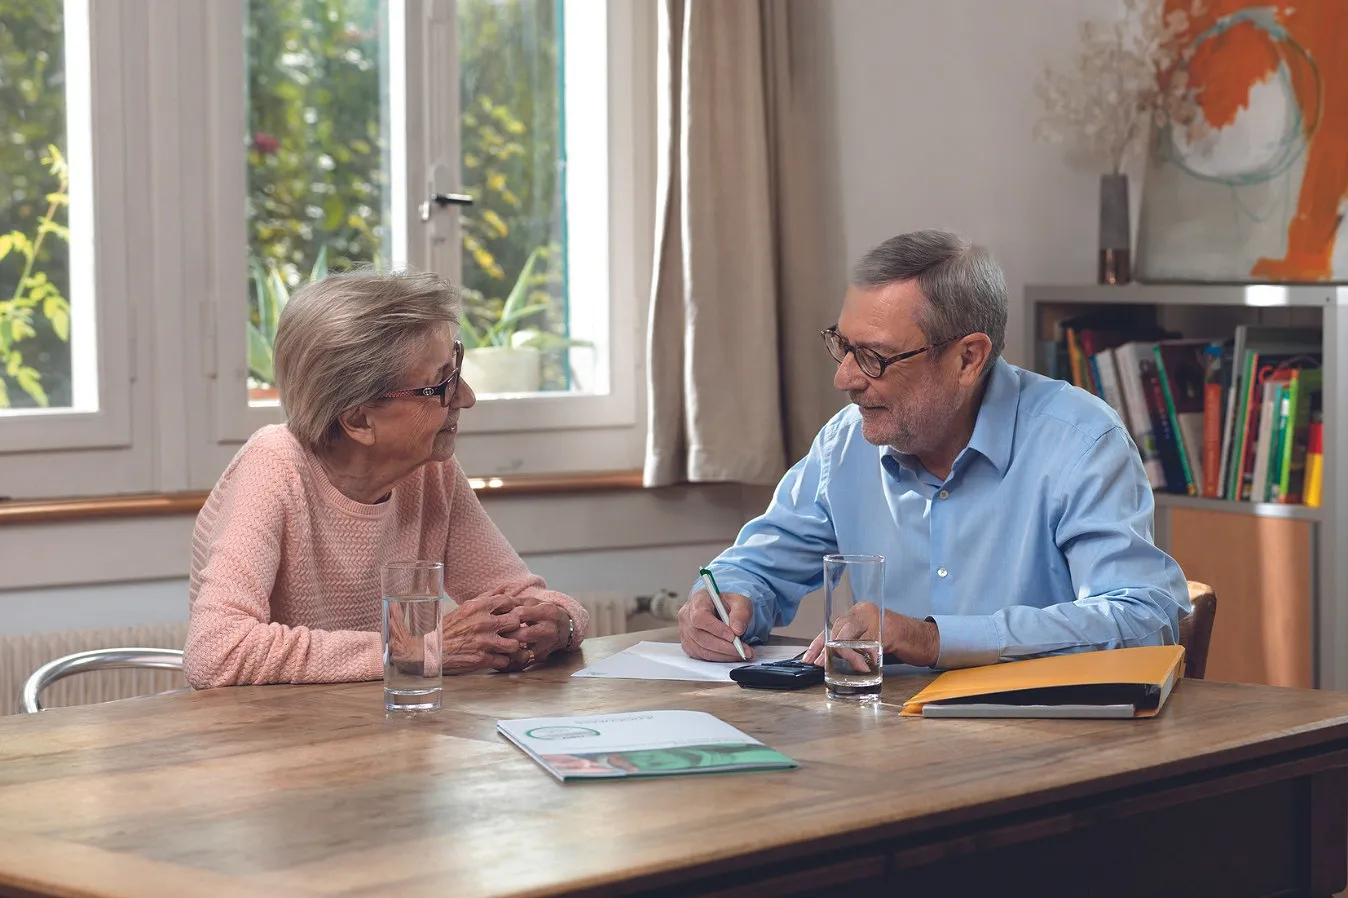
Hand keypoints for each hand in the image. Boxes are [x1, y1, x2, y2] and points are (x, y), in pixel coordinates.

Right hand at [441, 594, 525, 672]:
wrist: (431, 650)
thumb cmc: (448, 628)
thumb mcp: (465, 608)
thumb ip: (487, 597)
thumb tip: (505, 588)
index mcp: (477, 607)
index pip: (507, 601)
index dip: (513, 607)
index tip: (511, 613)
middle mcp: (482, 623)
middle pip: (515, 621)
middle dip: (515, 627)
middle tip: (512, 631)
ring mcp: (483, 642)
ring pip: (514, 644)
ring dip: (512, 646)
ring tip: (507, 647)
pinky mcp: (481, 660)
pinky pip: (505, 661)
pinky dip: (503, 660)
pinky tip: (498, 658)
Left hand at [500, 599, 571, 670]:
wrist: (564, 627)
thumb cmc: (543, 613)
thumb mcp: (533, 602)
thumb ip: (515, 601)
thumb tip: (495, 603)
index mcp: (547, 612)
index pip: (521, 613)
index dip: (505, 615)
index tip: (494, 617)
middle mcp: (549, 629)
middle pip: (523, 634)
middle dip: (505, 634)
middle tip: (492, 633)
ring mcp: (546, 646)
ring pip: (522, 652)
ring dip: (507, 649)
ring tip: (496, 645)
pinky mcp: (541, 657)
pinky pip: (522, 663)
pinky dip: (509, 660)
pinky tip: (500, 656)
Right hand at [678, 590, 754, 660]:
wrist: (722, 611)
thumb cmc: (727, 605)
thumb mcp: (739, 602)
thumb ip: (740, 613)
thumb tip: (737, 630)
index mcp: (697, 601)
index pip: (700, 617)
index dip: (716, 629)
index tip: (732, 636)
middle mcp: (687, 616)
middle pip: (701, 636)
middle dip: (724, 646)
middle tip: (742, 649)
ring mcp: (685, 632)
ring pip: (702, 649)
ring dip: (723, 654)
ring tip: (740, 653)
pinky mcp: (688, 645)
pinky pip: (702, 656)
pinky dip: (718, 658)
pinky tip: (730, 655)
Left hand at [801, 604, 938, 667]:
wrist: (924, 639)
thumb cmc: (896, 641)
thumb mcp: (869, 641)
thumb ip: (852, 645)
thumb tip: (828, 660)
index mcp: (858, 611)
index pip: (832, 626)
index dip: (818, 643)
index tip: (809, 658)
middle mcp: (864, 610)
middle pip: (839, 630)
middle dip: (827, 650)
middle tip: (821, 664)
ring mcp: (877, 619)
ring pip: (851, 637)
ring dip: (844, 655)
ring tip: (840, 667)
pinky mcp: (888, 630)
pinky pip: (869, 644)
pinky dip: (863, 657)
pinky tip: (862, 666)